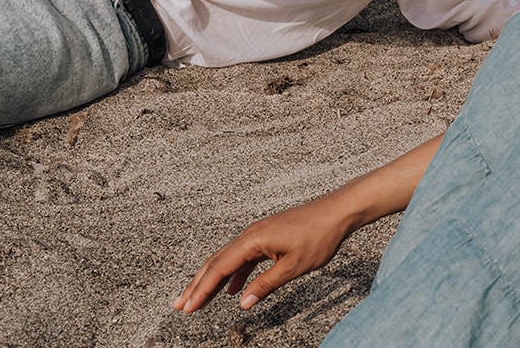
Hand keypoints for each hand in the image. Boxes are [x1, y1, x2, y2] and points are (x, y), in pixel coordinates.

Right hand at [173, 192, 356, 312]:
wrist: (339, 211)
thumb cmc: (320, 235)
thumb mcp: (294, 266)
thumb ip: (267, 285)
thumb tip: (244, 304)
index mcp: (254, 239)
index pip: (220, 268)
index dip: (202, 289)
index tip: (188, 307)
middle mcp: (251, 234)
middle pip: (217, 261)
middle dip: (197, 285)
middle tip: (180, 306)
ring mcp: (259, 234)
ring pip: (229, 259)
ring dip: (213, 280)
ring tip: (198, 300)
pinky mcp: (268, 237)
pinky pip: (244, 257)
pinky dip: (235, 274)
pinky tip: (233, 290)